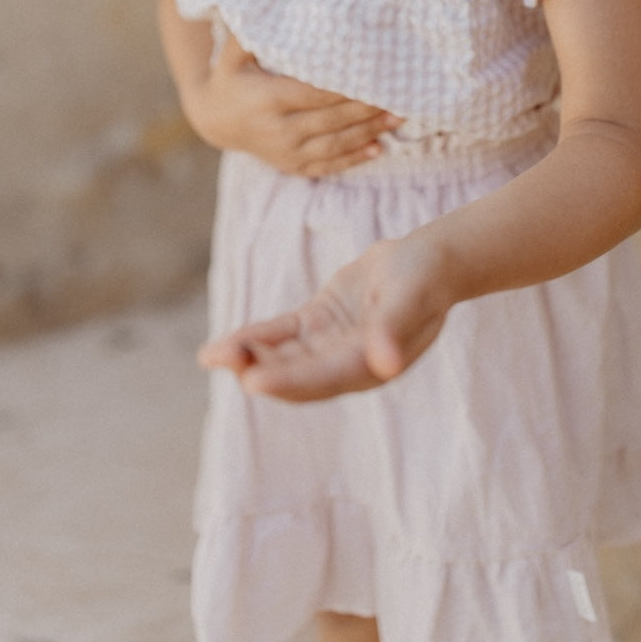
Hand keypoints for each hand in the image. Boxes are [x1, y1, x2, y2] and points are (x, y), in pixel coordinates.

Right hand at [187, 32, 401, 177]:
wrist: (214, 122)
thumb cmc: (230, 79)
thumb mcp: (232, 56)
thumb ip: (249, 35)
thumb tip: (265, 2)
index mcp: (268, 99)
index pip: (314, 94)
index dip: (344, 88)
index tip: (373, 76)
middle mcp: (278, 130)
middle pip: (331, 120)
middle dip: (366, 109)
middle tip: (399, 98)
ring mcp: (286, 151)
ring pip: (334, 144)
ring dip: (369, 133)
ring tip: (397, 119)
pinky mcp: (292, 165)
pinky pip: (328, 164)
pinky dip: (354, 158)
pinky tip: (378, 148)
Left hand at [198, 231, 452, 399]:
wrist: (429, 261)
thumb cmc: (424, 279)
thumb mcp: (410, 299)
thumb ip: (394, 330)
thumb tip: (386, 364)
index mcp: (369, 366)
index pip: (323, 377)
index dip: (288, 380)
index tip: (251, 380)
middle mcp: (346, 364)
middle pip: (295, 374)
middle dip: (257, 370)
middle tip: (218, 358)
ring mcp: (330, 345)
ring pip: (283, 356)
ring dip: (249, 356)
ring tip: (211, 354)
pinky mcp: (319, 323)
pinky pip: (282, 334)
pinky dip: (256, 338)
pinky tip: (225, 344)